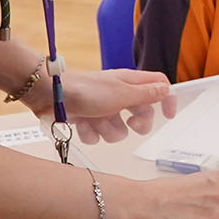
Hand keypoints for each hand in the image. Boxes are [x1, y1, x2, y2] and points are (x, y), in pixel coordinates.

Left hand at [32, 65, 175, 144]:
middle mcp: (119, 95)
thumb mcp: (122, 94)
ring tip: (96, 121)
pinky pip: (98, 135)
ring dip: (108, 130)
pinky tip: (82, 125)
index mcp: (130, 83)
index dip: (167, 100)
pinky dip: (90, 133)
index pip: (159, 86)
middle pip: (142, 114)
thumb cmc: (86, 90)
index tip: (168, 116)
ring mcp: (103, 109)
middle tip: (131, 126)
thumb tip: (167, 90)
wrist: (50, 94)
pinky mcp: (88, 119)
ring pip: (118, 129)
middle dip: (137, 125)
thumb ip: (146, 94)